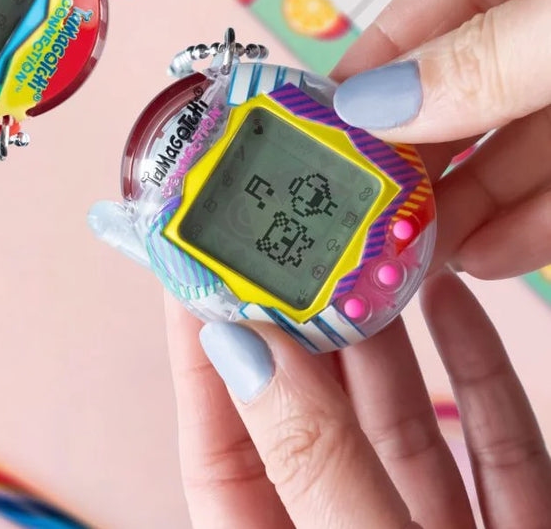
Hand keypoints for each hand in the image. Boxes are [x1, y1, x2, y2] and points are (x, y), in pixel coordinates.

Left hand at [168, 270, 550, 527]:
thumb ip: (311, 457)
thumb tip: (243, 341)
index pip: (219, 447)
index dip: (205, 351)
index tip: (198, 267)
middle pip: (311, 417)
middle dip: (301, 323)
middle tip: (290, 234)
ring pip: (399, 422)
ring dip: (383, 334)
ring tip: (362, 248)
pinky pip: (494, 448)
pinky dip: (475, 371)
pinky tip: (450, 300)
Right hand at [330, 0, 550, 278]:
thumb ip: (497, 55)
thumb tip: (377, 103)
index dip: (384, 50)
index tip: (323, 117)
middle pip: (480, 73)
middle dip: (420, 146)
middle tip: (359, 210)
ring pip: (528, 135)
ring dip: (472, 198)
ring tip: (411, 253)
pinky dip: (539, 217)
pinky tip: (492, 252)